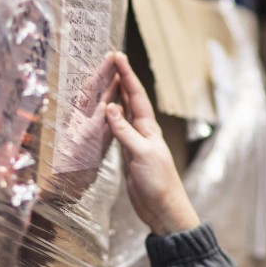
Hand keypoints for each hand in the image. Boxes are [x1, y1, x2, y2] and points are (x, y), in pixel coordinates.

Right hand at [103, 52, 200, 234]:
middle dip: (120, 80)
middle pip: (130, 101)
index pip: (136, 96)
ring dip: (114, 97)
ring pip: (122, 115)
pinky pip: (116, 133)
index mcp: (149, 129)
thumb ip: (125, 132)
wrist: (163, 209)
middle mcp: (143, 132)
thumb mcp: (142, 154)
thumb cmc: (159, 183)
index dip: (127, 75)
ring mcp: (135, 144)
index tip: (117, 56)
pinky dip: (108, 121)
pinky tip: (102, 116)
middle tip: (109, 61)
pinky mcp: (127, 157)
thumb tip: (111, 108)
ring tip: (104, 81)